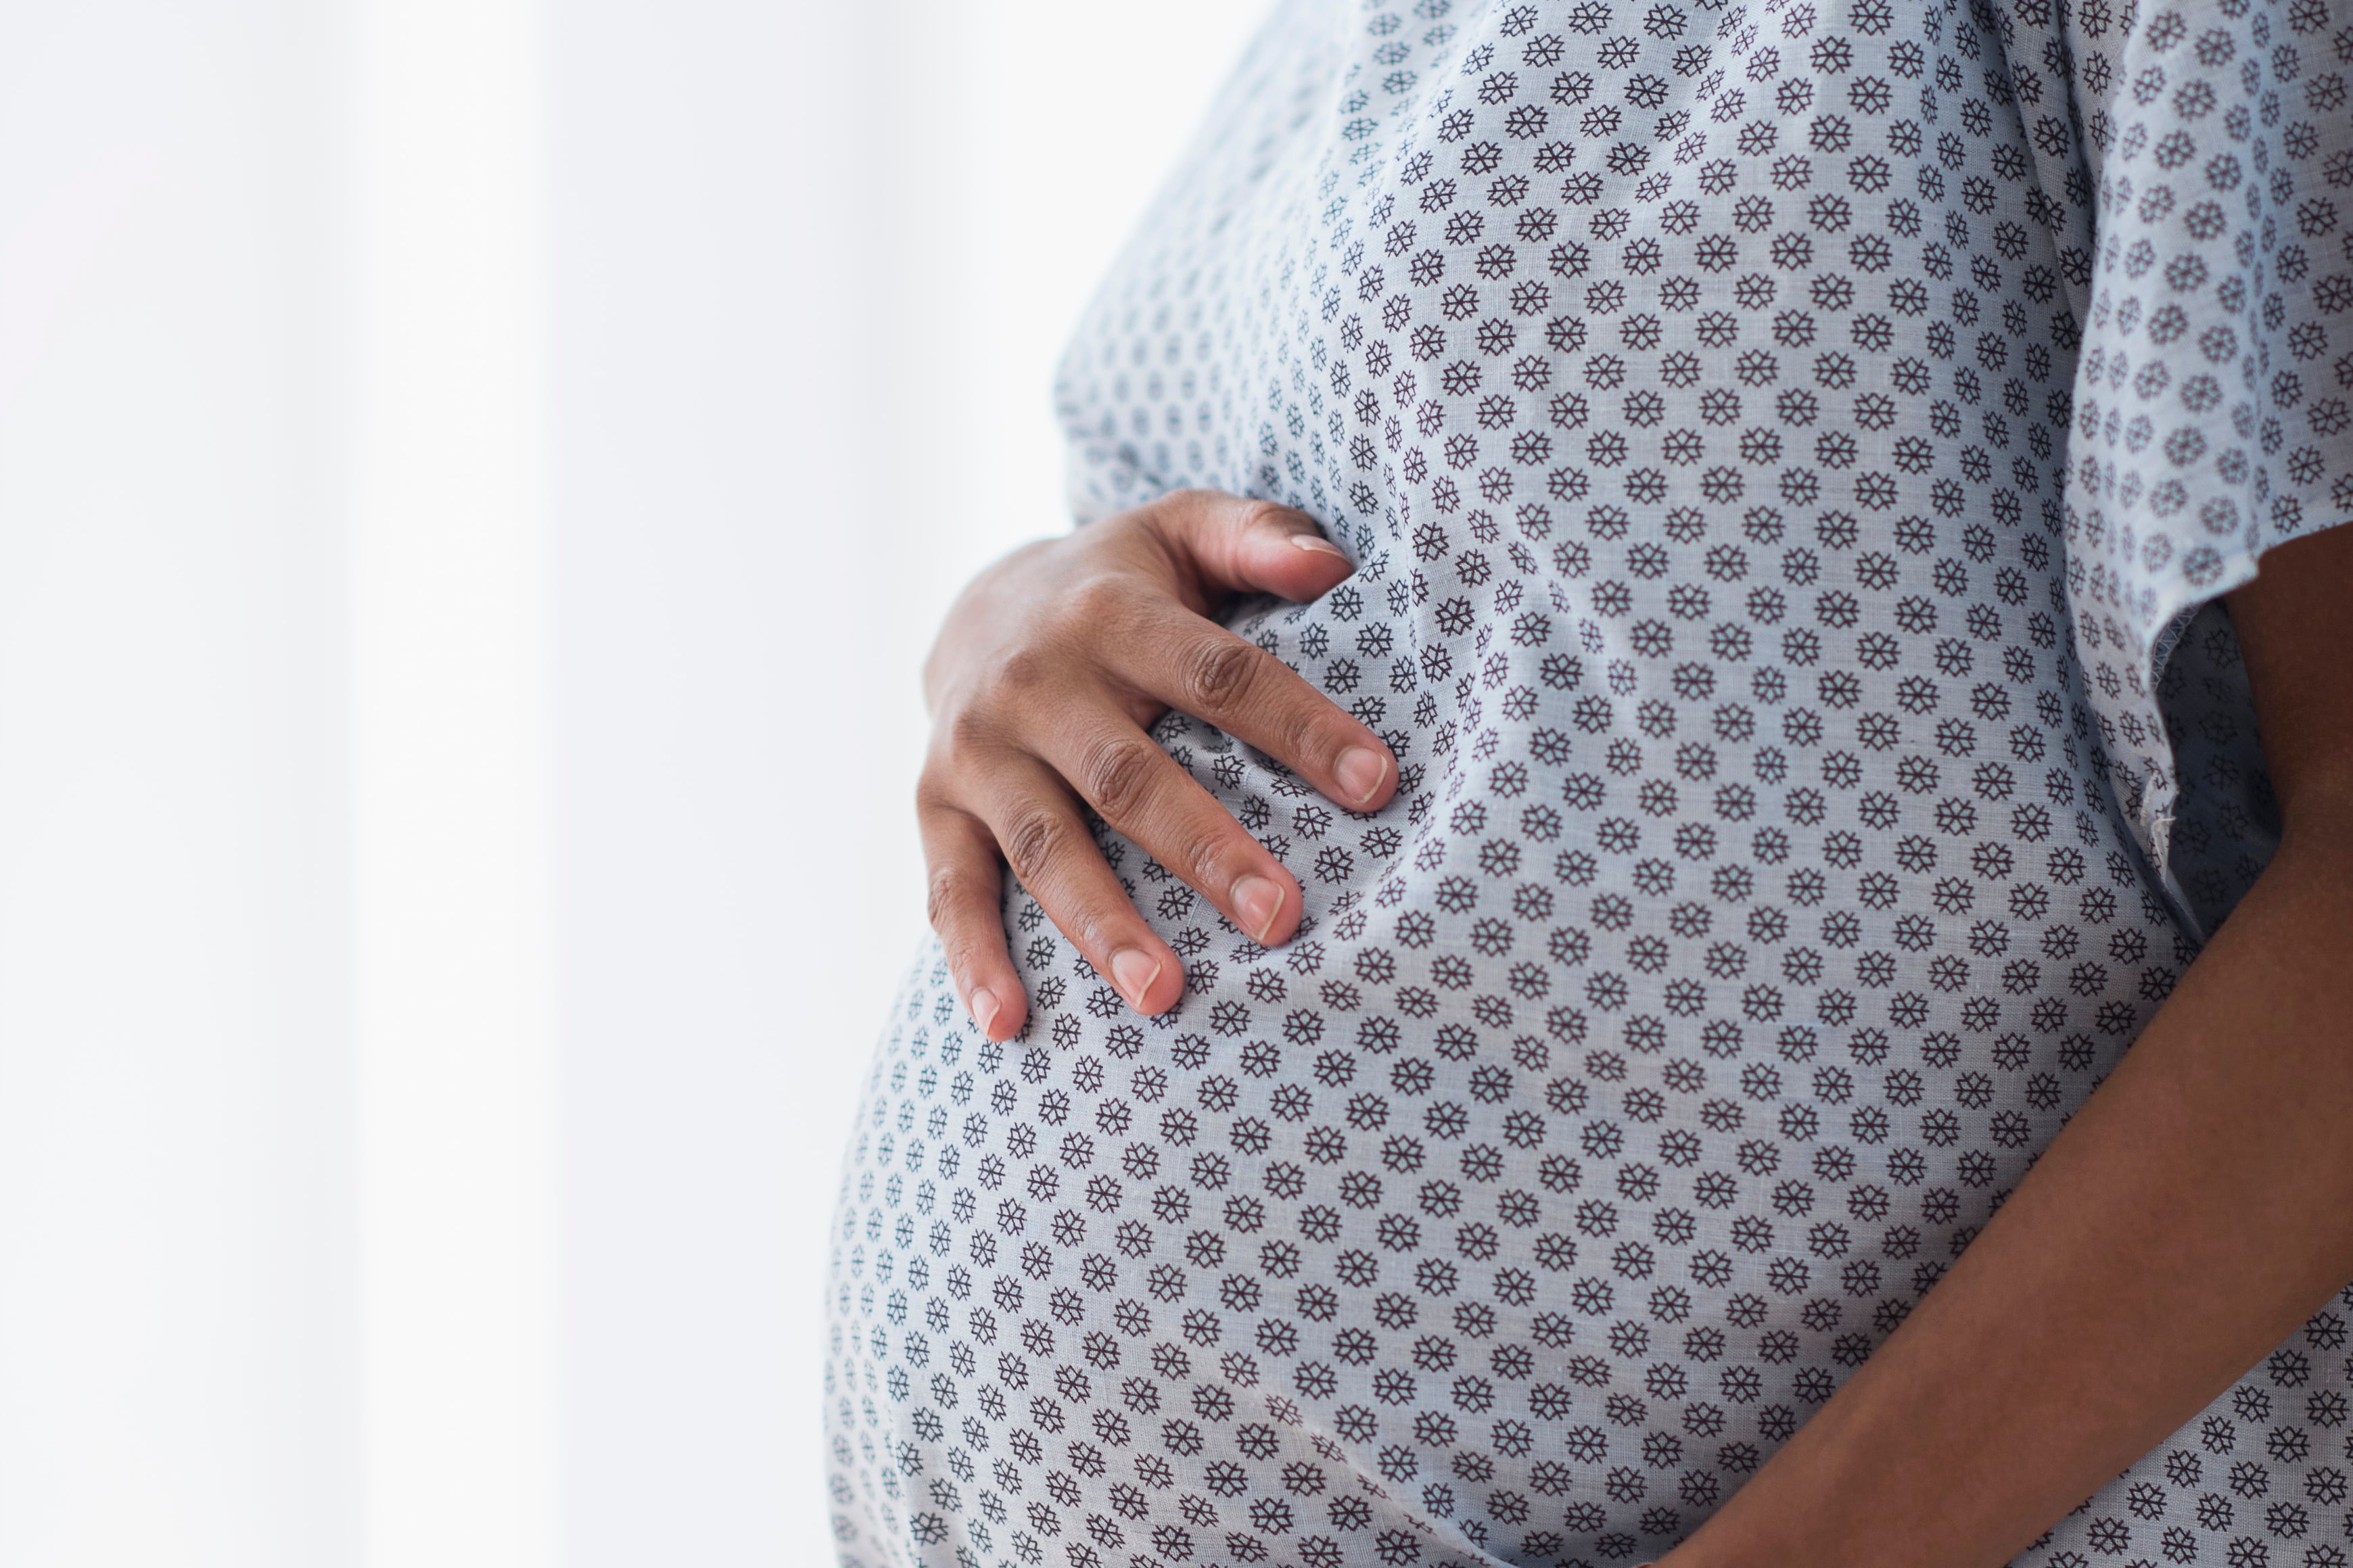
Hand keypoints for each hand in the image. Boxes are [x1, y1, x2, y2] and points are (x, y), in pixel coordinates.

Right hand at [917, 488, 1398, 1040]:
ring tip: (1166, 997)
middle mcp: (1035, 682)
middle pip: (1128, 775)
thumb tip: (1335, 560)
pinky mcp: (935, 806)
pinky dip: (973, 961)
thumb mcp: (1183, 529)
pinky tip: (1010, 1027)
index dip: (1298, 727)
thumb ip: (1258, 534)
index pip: (1217, 674)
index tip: (1377, 786)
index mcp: (1110, 613)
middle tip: (1281, 919)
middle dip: (1205, 848)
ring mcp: (978, 751)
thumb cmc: (1121, 584)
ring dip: (1103, 924)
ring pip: (1044, 847)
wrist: (977, 605)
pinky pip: (950, 891)